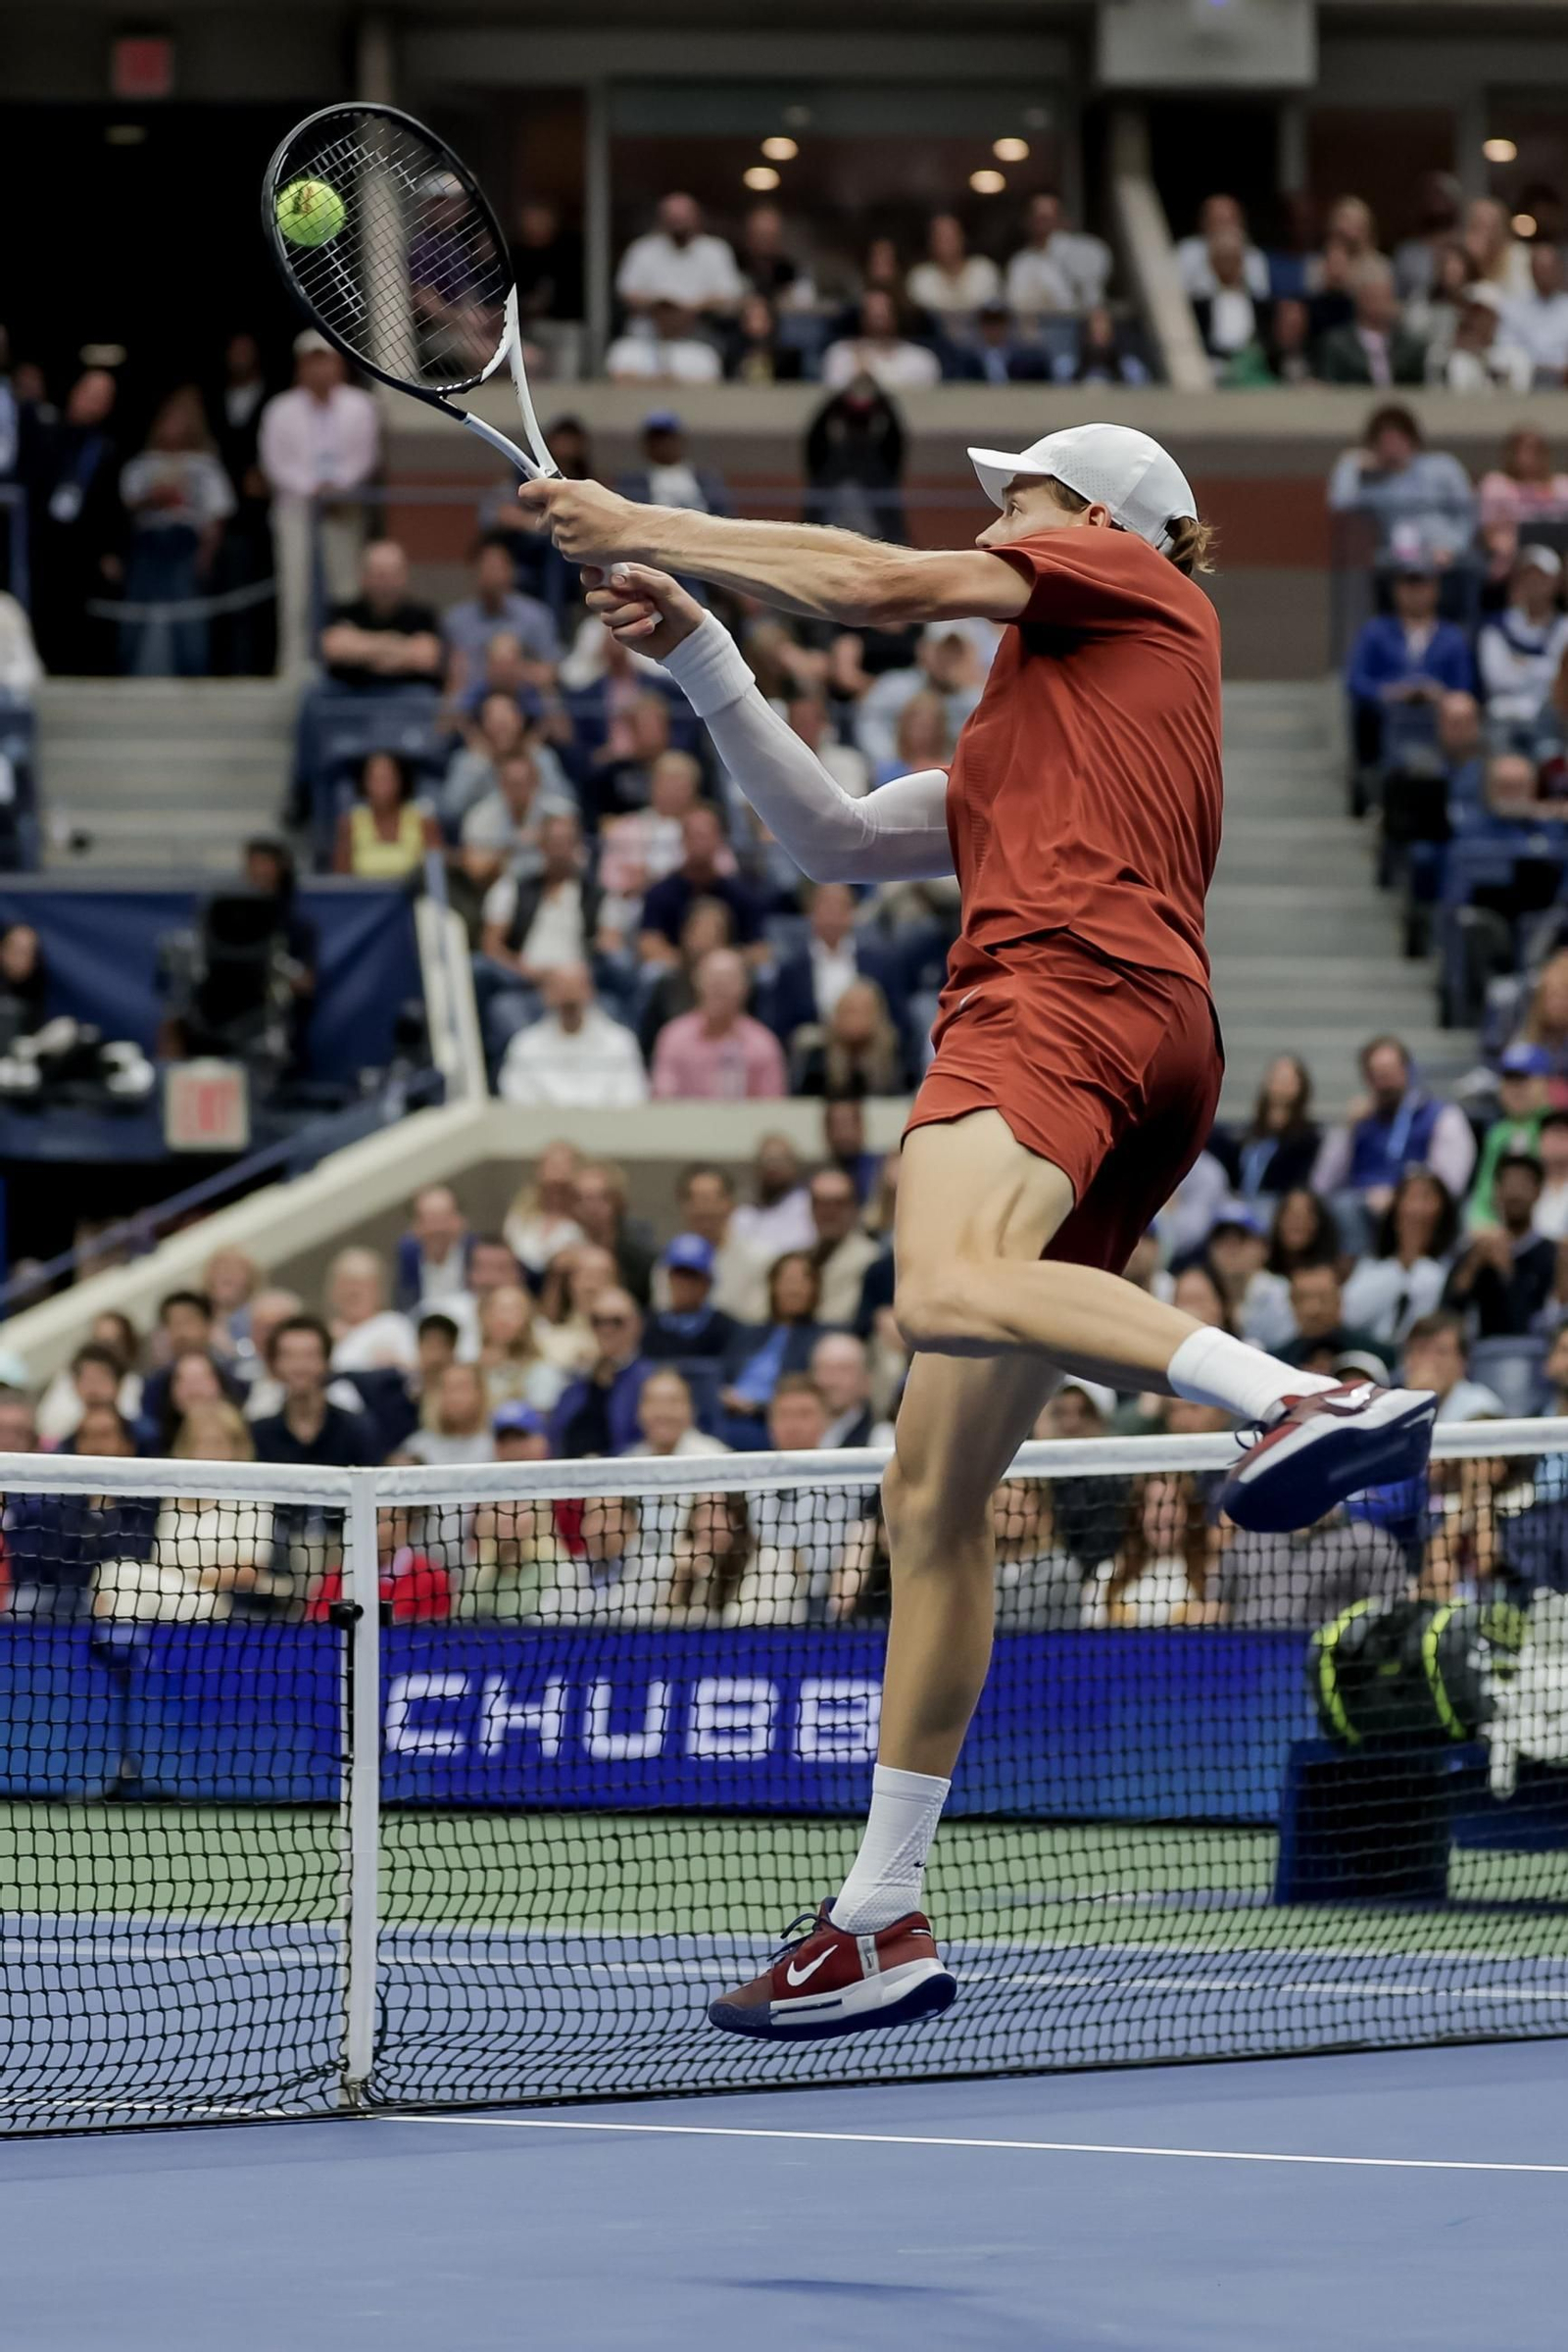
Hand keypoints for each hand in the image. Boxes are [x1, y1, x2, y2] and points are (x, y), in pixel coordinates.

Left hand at [514, 477, 635, 562]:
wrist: (631, 532)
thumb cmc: (615, 510)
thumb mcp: (589, 489)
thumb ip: (566, 491)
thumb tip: (554, 493)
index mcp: (561, 491)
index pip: (527, 492)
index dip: (530, 496)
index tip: (531, 499)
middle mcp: (557, 511)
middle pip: (542, 520)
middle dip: (553, 521)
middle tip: (574, 520)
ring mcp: (561, 533)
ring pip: (555, 537)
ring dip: (567, 536)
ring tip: (590, 531)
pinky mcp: (568, 551)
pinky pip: (565, 550)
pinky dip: (576, 549)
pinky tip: (592, 542)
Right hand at [582, 563, 704, 660]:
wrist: (688, 634)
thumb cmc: (679, 603)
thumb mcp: (664, 586)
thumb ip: (640, 579)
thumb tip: (614, 579)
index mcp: (624, 576)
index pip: (595, 573)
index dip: (591, 575)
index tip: (599, 577)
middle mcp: (617, 596)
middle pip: (593, 598)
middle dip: (614, 599)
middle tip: (640, 597)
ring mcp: (618, 616)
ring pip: (606, 617)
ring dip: (631, 613)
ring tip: (652, 611)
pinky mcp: (623, 635)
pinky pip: (617, 633)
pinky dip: (636, 629)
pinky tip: (651, 626)